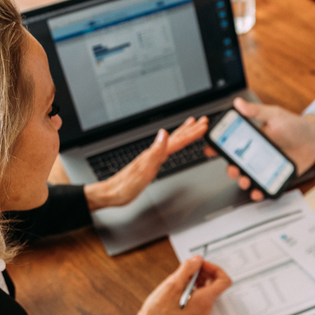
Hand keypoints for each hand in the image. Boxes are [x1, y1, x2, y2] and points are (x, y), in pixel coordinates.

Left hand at [84, 116, 207, 210]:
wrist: (112, 193)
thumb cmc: (126, 185)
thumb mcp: (143, 171)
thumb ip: (155, 152)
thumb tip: (164, 133)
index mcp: (154, 154)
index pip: (176, 141)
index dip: (191, 133)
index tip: (203, 125)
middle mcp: (153, 152)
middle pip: (175, 138)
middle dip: (190, 129)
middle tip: (203, 121)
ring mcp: (151, 157)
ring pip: (171, 141)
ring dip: (183, 133)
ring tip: (191, 125)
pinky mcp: (150, 163)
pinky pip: (166, 149)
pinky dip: (173, 143)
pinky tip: (172, 143)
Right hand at [130, 256, 231, 314]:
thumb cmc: (160, 310)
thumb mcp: (174, 283)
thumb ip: (188, 268)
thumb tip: (198, 260)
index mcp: (205, 299)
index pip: (224, 281)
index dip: (215, 268)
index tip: (202, 264)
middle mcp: (206, 307)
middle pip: (216, 284)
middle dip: (204, 272)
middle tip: (190, 269)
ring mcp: (200, 311)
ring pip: (207, 289)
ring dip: (198, 279)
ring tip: (182, 277)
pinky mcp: (194, 312)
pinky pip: (200, 296)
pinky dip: (194, 287)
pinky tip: (180, 286)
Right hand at [205, 97, 314, 200]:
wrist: (314, 139)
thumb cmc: (294, 125)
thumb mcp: (274, 115)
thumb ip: (256, 111)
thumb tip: (238, 103)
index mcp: (252, 139)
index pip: (231, 144)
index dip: (218, 147)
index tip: (209, 150)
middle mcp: (256, 154)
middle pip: (237, 164)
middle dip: (231, 169)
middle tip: (233, 169)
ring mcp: (265, 166)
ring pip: (248, 177)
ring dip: (243, 181)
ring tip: (245, 181)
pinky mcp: (275, 175)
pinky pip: (264, 185)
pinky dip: (259, 191)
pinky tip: (258, 191)